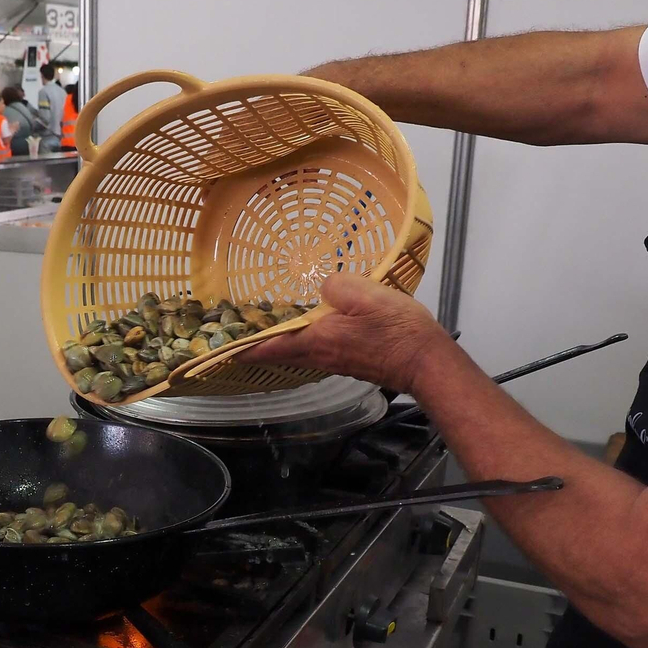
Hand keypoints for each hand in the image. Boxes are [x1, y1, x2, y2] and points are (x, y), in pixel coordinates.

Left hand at [239, 273, 449, 392]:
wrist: (426, 361)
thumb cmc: (397, 329)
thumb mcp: (365, 294)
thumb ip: (336, 286)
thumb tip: (322, 287)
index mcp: (316, 339)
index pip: (269, 346)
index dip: (243, 346)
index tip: (221, 347)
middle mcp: (321, 355)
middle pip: (282, 350)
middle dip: (261, 341)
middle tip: (244, 327)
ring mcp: (336, 361)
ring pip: (300, 350)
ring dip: (283, 339)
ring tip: (273, 322)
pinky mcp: (351, 361)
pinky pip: (319, 348)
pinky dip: (306, 338)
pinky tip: (313, 323)